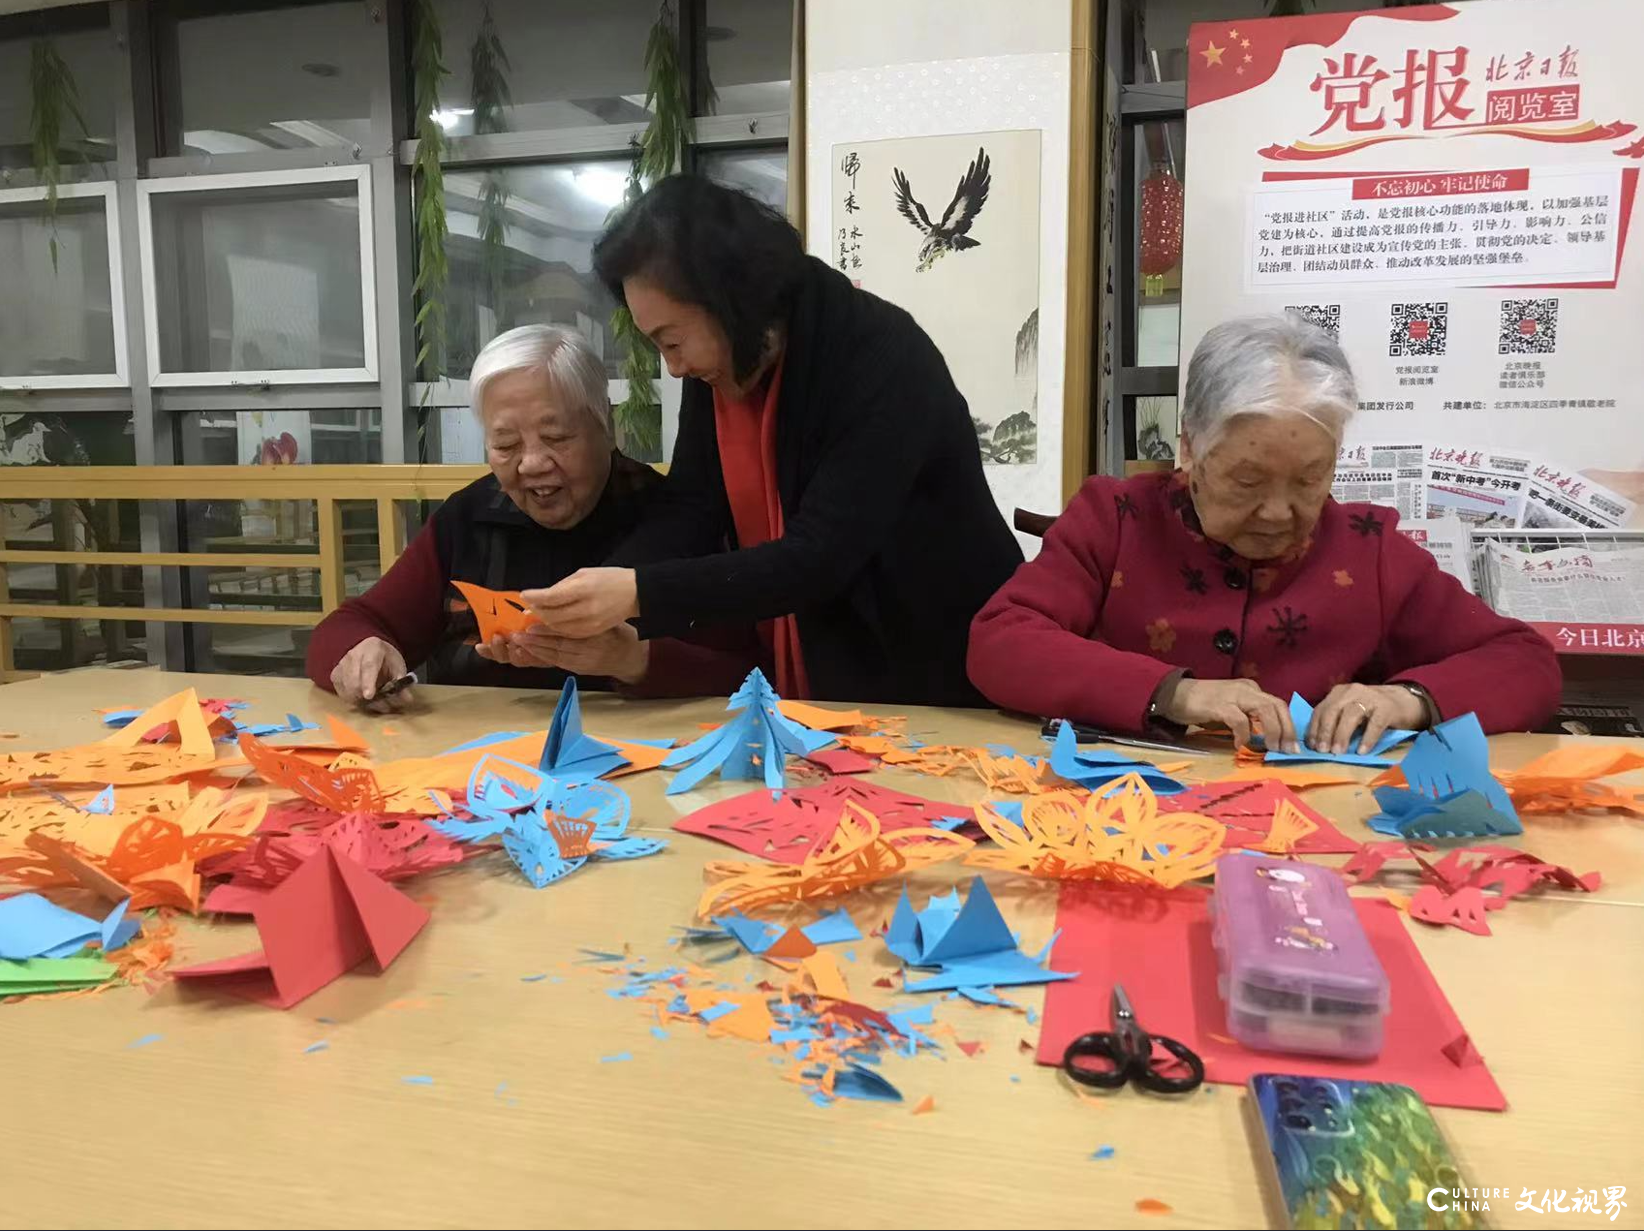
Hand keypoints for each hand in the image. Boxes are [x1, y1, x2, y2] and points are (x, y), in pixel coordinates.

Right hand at [329, 637, 412, 712]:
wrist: (372, 650)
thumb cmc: (387, 659)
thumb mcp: (398, 668)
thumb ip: (401, 682)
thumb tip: (406, 699)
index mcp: (373, 648)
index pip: (368, 666)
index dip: (368, 682)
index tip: (369, 696)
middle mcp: (354, 654)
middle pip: (355, 679)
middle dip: (366, 697)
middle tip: (383, 706)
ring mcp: (342, 663)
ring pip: (346, 687)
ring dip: (359, 700)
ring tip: (374, 703)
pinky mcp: (335, 673)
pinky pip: (340, 691)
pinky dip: (350, 699)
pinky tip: (361, 699)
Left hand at [475, 624, 649, 684]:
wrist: (631, 657)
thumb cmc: (619, 633)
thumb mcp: (609, 619)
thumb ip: (588, 616)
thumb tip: (563, 606)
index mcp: (597, 636)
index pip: (568, 633)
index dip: (548, 629)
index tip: (532, 623)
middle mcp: (590, 652)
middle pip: (558, 646)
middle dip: (536, 641)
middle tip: (518, 634)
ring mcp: (585, 663)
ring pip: (556, 656)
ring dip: (536, 650)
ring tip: (520, 643)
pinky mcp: (581, 670)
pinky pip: (560, 663)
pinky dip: (545, 658)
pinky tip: (533, 652)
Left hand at [521, 568, 638, 638]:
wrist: (635, 594)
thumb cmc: (609, 579)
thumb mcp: (584, 574)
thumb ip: (561, 586)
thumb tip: (540, 597)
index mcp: (584, 589)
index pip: (551, 596)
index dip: (534, 597)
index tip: (524, 595)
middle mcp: (586, 609)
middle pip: (551, 616)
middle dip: (536, 613)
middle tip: (528, 609)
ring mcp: (590, 624)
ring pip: (557, 629)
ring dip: (544, 625)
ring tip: (535, 621)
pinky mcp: (592, 633)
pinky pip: (568, 635)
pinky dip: (556, 632)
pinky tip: (551, 627)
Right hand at [1164, 678, 1297, 751]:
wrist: (1174, 694)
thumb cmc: (1203, 705)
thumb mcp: (1232, 709)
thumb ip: (1248, 718)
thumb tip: (1266, 739)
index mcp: (1251, 690)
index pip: (1278, 705)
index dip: (1289, 726)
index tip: (1291, 746)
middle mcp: (1247, 689)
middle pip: (1277, 706)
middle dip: (1287, 729)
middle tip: (1288, 750)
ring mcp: (1233, 695)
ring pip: (1264, 709)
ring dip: (1272, 731)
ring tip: (1272, 748)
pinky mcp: (1219, 704)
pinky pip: (1239, 720)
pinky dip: (1243, 734)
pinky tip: (1240, 745)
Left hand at [1308, 683, 1425, 755]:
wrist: (1404, 702)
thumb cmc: (1371, 711)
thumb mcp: (1349, 710)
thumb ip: (1335, 720)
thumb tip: (1317, 743)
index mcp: (1339, 692)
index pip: (1321, 710)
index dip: (1314, 728)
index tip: (1312, 746)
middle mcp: (1352, 691)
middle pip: (1333, 711)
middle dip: (1325, 731)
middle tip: (1323, 750)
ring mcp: (1370, 697)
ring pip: (1351, 715)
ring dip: (1342, 735)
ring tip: (1338, 752)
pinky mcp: (1387, 708)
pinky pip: (1375, 724)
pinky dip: (1367, 738)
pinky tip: (1361, 751)